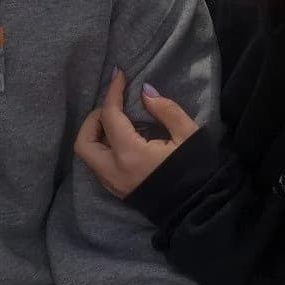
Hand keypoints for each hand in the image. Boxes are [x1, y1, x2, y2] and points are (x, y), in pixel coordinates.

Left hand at [72, 69, 199, 199]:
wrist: (200, 208)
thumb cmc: (197, 171)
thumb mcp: (188, 135)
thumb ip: (166, 110)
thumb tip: (145, 92)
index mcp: (130, 155)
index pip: (110, 116)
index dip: (113, 92)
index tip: (119, 75)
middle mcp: (114, 171)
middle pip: (84, 141)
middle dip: (93, 119)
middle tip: (114, 107)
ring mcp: (113, 185)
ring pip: (88, 156)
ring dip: (97, 134)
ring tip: (119, 122)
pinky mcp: (118, 192)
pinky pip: (99, 165)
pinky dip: (104, 147)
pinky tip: (124, 139)